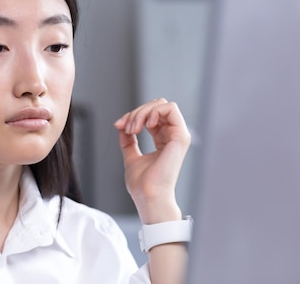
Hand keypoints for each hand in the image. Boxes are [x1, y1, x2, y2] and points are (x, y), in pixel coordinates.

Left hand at [114, 98, 190, 223]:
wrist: (148, 196)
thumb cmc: (142, 184)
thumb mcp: (131, 156)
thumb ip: (128, 141)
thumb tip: (121, 126)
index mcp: (163, 140)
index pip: (151, 115)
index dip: (133, 115)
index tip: (119, 125)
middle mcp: (173, 136)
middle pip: (157, 106)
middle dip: (137, 111)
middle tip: (126, 127)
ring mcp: (178, 135)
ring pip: (162, 104)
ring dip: (142, 112)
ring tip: (133, 128)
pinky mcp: (180, 136)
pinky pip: (170, 109)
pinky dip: (153, 112)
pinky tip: (144, 125)